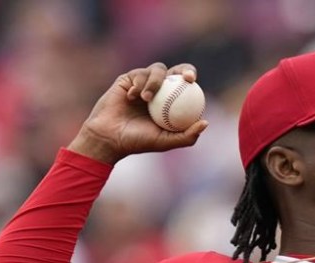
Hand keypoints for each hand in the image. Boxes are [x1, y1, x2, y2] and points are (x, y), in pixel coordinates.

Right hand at [67, 63, 208, 163]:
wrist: (109, 137)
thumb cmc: (137, 142)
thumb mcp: (165, 141)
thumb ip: (186, 136)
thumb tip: (205, 122)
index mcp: (171, 102)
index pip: (186, 86)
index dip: (191, 77)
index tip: (192, 80)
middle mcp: (159, 90)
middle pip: (176, 71)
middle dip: (184, 68)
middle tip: (184, 77)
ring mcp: (143, 83)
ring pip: (157, 70)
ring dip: (154, 82)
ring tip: (146, 98)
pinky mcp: (128, 79)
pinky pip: (138, 74)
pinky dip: (137, 85)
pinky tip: (132, 97)